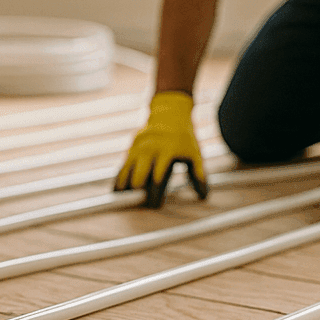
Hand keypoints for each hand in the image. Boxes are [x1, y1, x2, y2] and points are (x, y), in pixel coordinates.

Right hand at [113, 91, 207, 207]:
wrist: (169, 115)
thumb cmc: (184, 139)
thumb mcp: (195, 154)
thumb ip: (198, 175)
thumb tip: (203, 196)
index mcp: (166, 151)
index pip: (158, 176)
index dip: (154, 192)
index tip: (154, 205)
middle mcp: (150, 149)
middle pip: (138, 174)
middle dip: (136, 191)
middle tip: (136, 203)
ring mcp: (138, 148)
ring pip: (127, 170)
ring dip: (124, 185)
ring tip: (121, 200)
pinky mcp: (131, 148)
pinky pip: (122, 165)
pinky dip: (119, 178)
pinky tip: (117, 190)